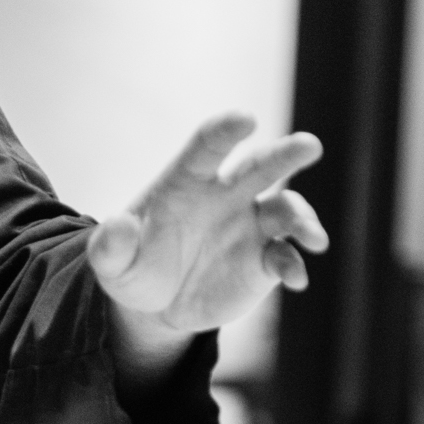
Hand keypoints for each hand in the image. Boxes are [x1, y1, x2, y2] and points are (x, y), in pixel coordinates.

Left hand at [89, 113, 326, 350]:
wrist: (156, 304)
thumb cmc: (134, 267)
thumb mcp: (112, 263)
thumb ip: (111, 246)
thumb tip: (117, 227)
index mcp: (189, 180)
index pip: (208, 145)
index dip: (226, 131)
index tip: (245, 120)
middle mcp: (227, 194)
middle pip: (262, 164)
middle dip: (287, 154)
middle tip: (309, 146)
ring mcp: (250, 225)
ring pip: (285, 209)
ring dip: (301, 218)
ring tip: (312, 239)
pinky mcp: (263, 260)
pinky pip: (284, 256)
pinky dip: (293, 264)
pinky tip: (296, 279)